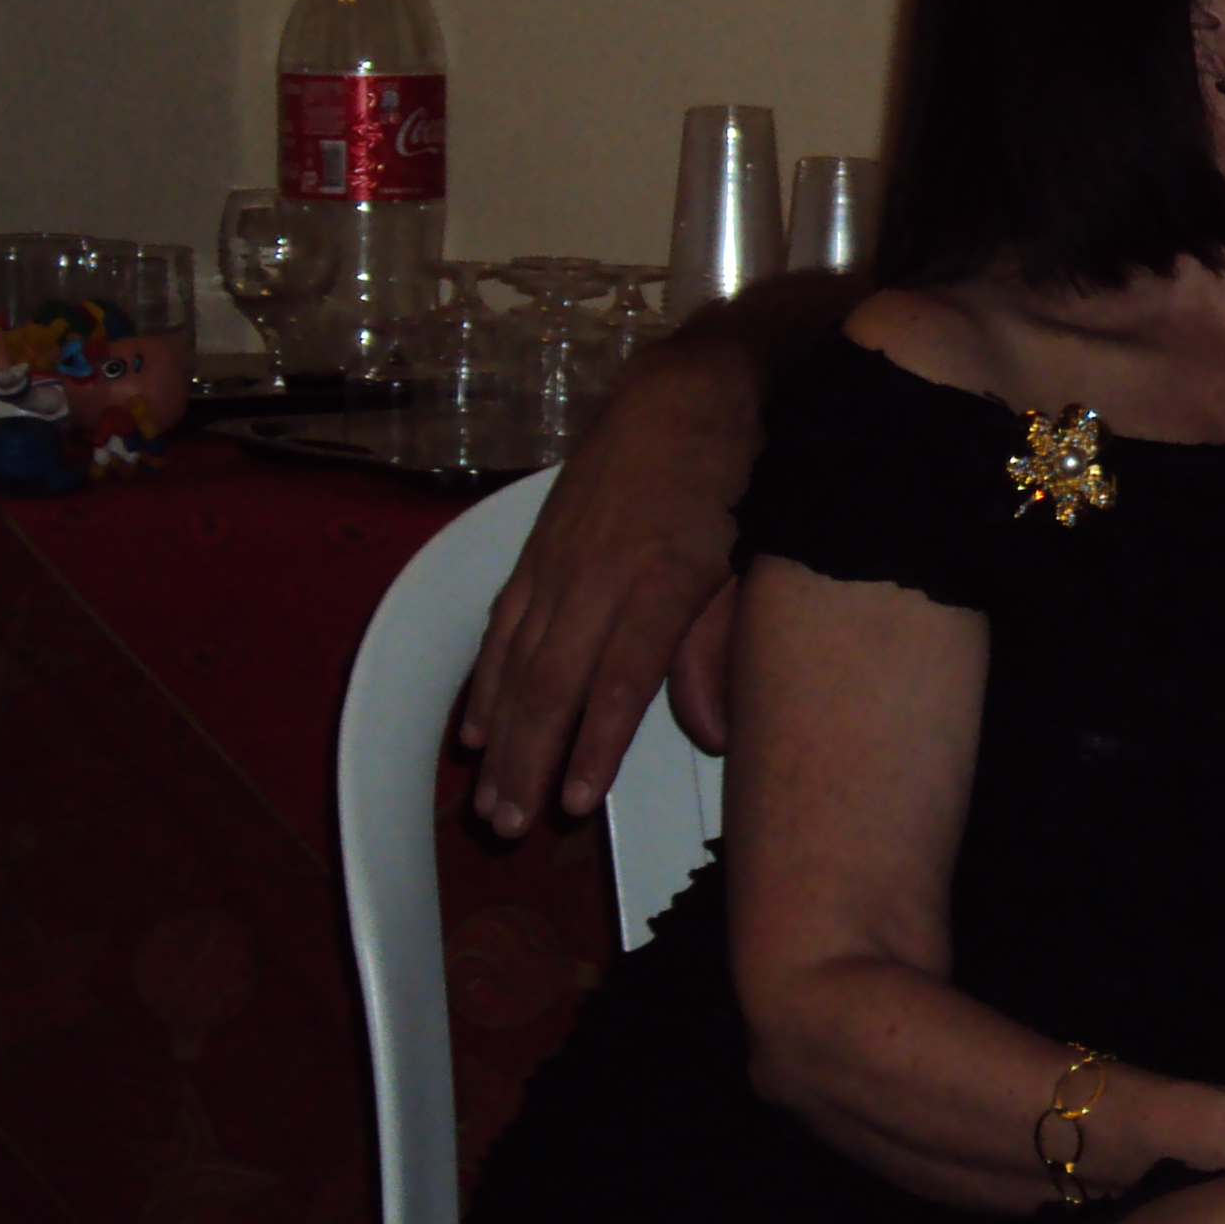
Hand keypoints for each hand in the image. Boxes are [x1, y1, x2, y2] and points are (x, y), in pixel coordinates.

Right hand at [457, 342, 758, 833]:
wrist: (683, 397)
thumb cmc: (733, 483)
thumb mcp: (748, 561)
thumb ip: (720, 649)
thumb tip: (711, 732)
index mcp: (661, 579)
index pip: (619, 680)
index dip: (593, 744)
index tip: (575, 801)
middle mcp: (598, 575)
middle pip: (553, 683)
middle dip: (528, 761)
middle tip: (511, 826)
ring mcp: (559, 564)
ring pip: (517, 663)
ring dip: (501, 738)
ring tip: (490, 800)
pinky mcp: (537, 554)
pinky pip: (502, 628)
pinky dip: (486, 683)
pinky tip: (476, 728)